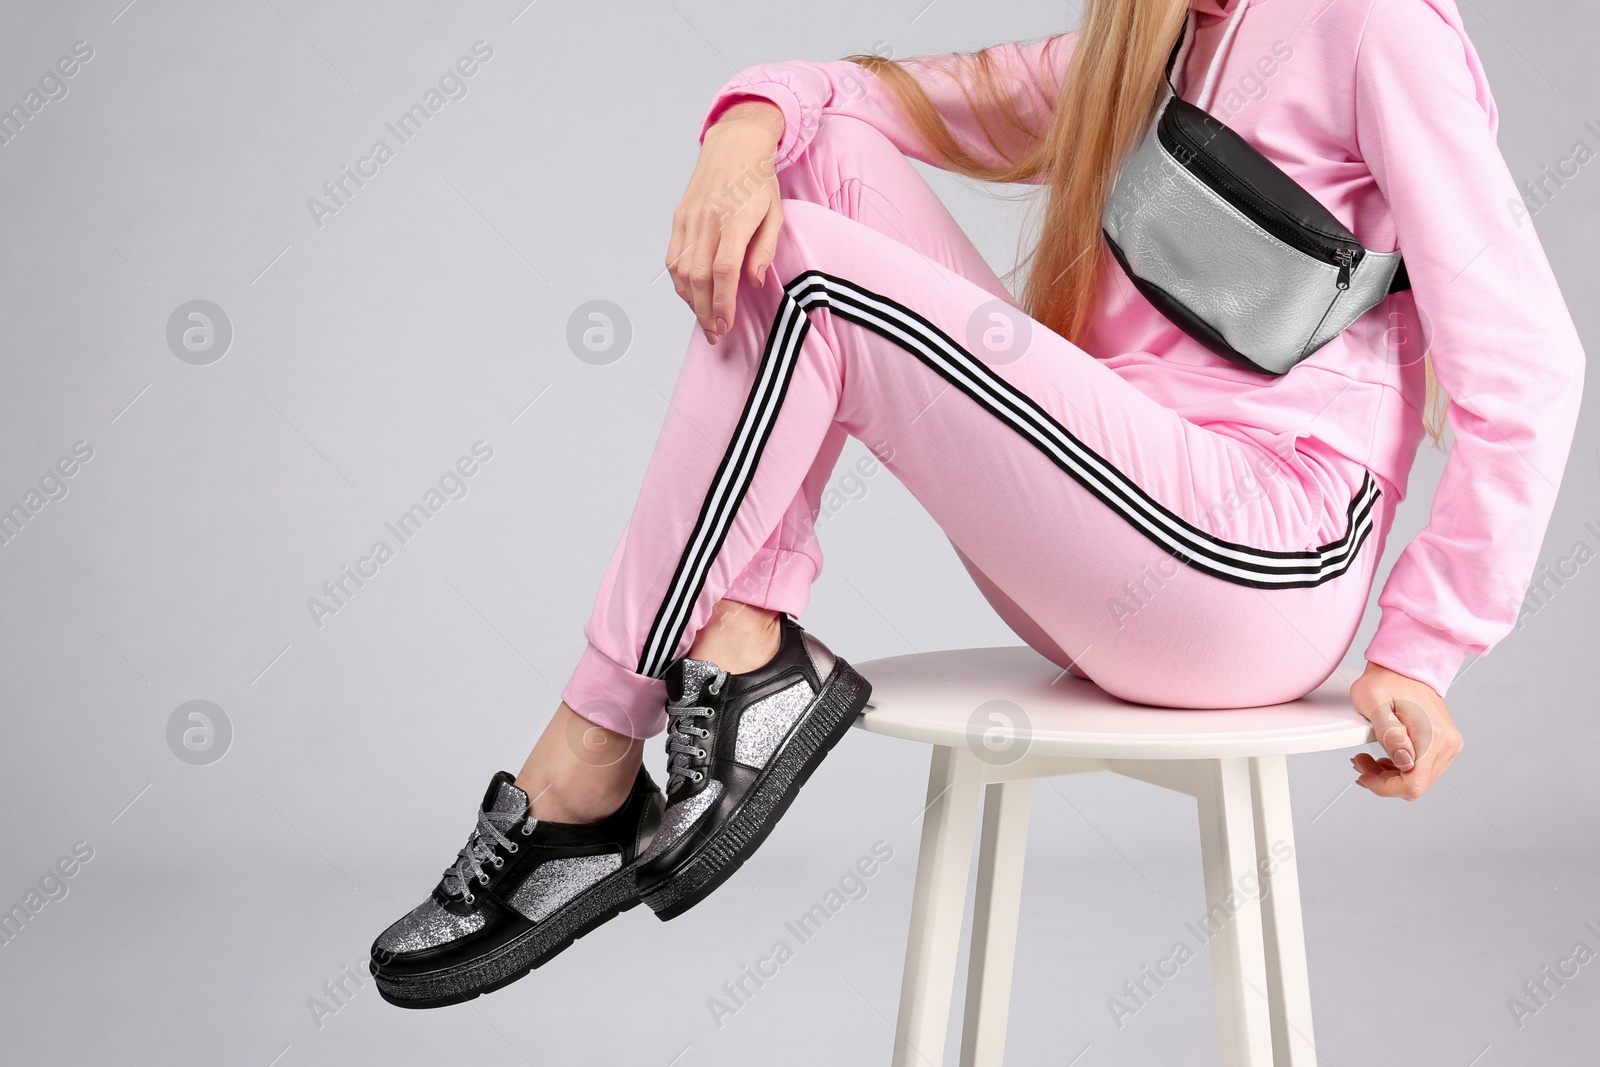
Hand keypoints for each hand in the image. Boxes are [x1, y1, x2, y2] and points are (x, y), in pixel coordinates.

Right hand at [666, 100, 786, 344]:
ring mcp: (688, 218)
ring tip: (705, 320)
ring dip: (691, 301)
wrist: (734, 144)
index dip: (722, 303)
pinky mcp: (678, 218)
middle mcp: (707, 219)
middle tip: (716, 334)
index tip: (727, 325)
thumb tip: (753, 282)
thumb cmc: (760, 182)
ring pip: (680, 271)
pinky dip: (680, 283)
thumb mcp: (775, 213)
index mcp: (734, 218)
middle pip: (698, 277)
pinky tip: (692, 297)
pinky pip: (673, 258)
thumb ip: (764, 250)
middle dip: (705, 312)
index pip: (723, 270)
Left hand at [1347, 660, 1462, 799]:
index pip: (1413, 785)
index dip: (1385, 788)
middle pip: (1416, 786)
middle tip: (1361, 761)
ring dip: (1391, 776)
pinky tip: (1384, 757)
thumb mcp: (1374, 702)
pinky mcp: (1445, 743)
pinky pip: (1423, 769)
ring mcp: (1449, 745)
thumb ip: (1389, 733)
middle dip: (1384, 781)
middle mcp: (1448, 744)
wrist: (1404, 666)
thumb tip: (1403, 761)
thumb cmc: (1385, 681)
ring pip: (1419, 780)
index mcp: (1433, 736)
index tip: (1364, 776)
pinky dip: (1400, 769)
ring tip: (1368, 758)